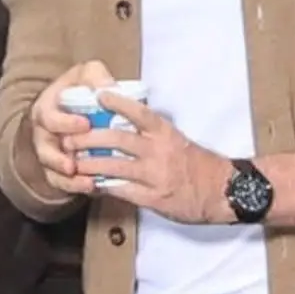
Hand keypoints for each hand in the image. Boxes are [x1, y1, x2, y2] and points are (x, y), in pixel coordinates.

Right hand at [29, 59, 119, 195]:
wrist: (72, 112)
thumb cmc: (80, 91)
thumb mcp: (85, 76)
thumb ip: (95, 76)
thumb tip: (109, 87)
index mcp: (46, 109)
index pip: (49, 117)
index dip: (66, 122)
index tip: (86, 124)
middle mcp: (43, 134)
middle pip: (45, 149)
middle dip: (61, 157)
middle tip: (77, 162)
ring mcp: (49, 155)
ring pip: (52, 170)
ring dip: (69, 178)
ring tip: (88, 181)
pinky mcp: (58, 172)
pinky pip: (62, 184)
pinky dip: (75, 187)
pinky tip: (93, 188)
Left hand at [79, 93, 233, 224]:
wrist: (224, 190)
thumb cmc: (199, 165)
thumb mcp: (178, 141)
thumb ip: (153, 135)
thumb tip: (125, 126)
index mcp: (166, 133)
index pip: (139, 112)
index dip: (117, 102)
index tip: (99, 95)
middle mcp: (159, 151)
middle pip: (117, 139)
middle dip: (89, 138)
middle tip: (70, 138)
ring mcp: (155, 175)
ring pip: (113, 166)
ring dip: (89, 164)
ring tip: (73, 163)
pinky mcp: (154, 198)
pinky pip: (122, 191)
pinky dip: (103, 188)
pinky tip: (90, 186)